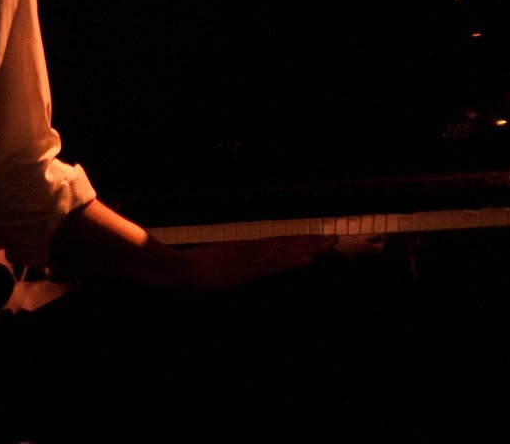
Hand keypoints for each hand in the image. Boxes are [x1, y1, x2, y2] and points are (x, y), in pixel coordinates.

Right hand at [177, 234, 337, 291]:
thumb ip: (227, 269)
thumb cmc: (189, 271)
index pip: (278, 243)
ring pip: (285, 251)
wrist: (175, 269)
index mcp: (245, 250)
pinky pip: (273, 265)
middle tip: (334, 238)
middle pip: (287, 244)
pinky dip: (291, 261)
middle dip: (311, 241)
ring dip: (308, 248)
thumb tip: (233, 271)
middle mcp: (251, 250)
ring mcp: (249, 258)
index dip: (298, 241)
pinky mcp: (245, 269)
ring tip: (329, 245)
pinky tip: (306, 260)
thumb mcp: (213, 269)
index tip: (316, 239)